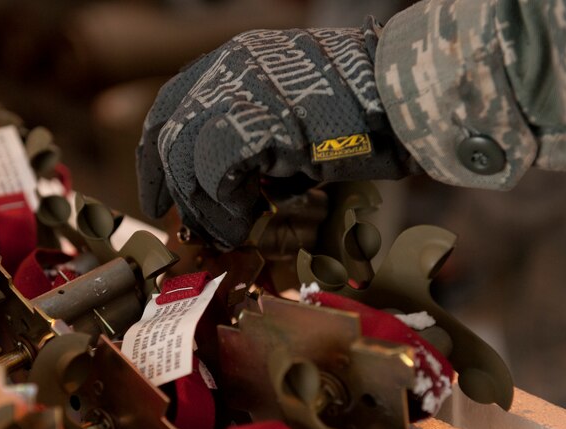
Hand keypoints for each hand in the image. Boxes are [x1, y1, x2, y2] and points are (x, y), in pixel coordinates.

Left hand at [137, 21, 416, 248]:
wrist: (410, 93)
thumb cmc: (368, 111)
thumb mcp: (296, 114)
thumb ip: (256, 141)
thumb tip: (230, 191)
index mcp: (235, 61)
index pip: (170, 108)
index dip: (155, 160)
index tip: (157, 199)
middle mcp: (230, 68)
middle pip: (172, 136)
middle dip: (179, 193)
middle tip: (198, 228)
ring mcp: (243, 89)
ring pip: (187, 157)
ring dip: (205, 208)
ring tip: (233, 231)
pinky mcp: (261, 119)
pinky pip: (217, 170)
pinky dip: (227, 205)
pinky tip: (249, 219)